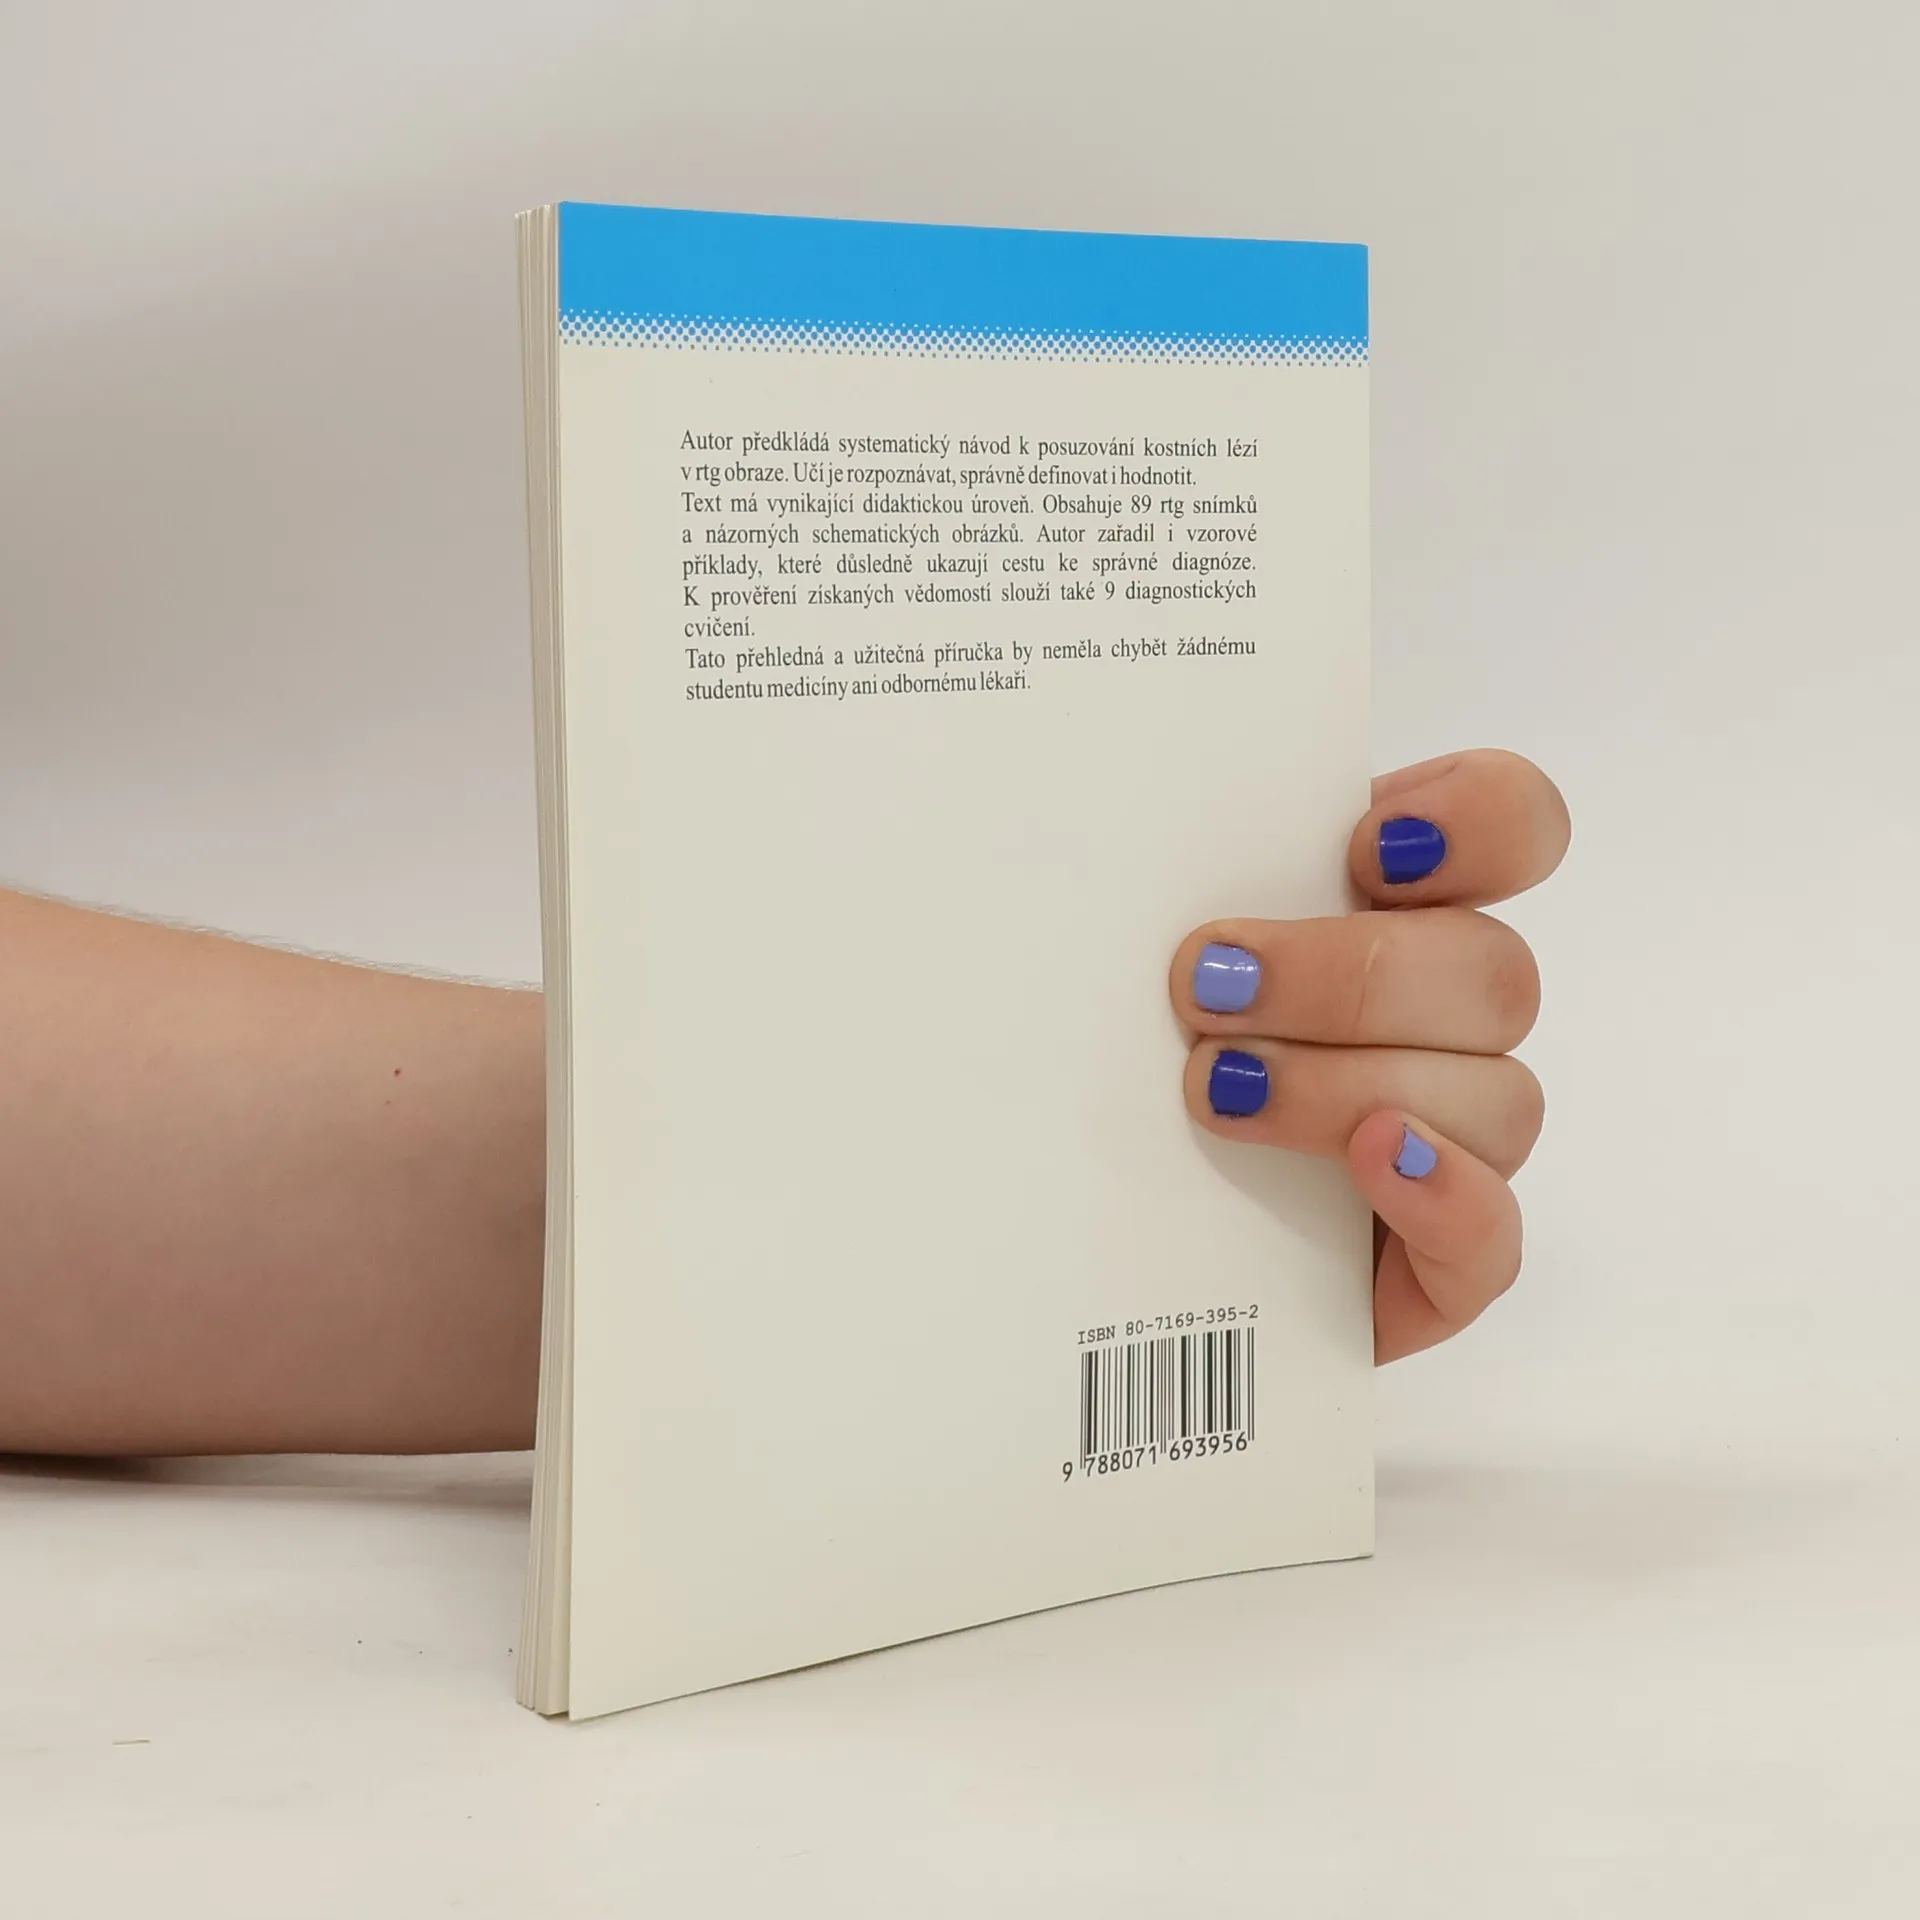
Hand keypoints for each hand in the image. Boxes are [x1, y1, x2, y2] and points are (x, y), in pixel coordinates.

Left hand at [1169, 750, 1569, 1361]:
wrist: (1112, 1242)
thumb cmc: (1133, 1072)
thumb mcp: (1141, 969)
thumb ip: (1171, 904)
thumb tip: (1130, 862)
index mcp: (1394, 917)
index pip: (1511, 827)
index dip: (1475, 821)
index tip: (1367, 848)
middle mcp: (1446, 1023)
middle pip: (1490, 970)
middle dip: (1348, 975)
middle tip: (1207, 988)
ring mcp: (1462, 1145)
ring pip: (1495, 1095)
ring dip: (1349, 1083)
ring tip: (1221, 1092)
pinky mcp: (1447, 1262)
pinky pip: (1494, 1232)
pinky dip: (1443, 1191)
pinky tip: (1373, 1162)